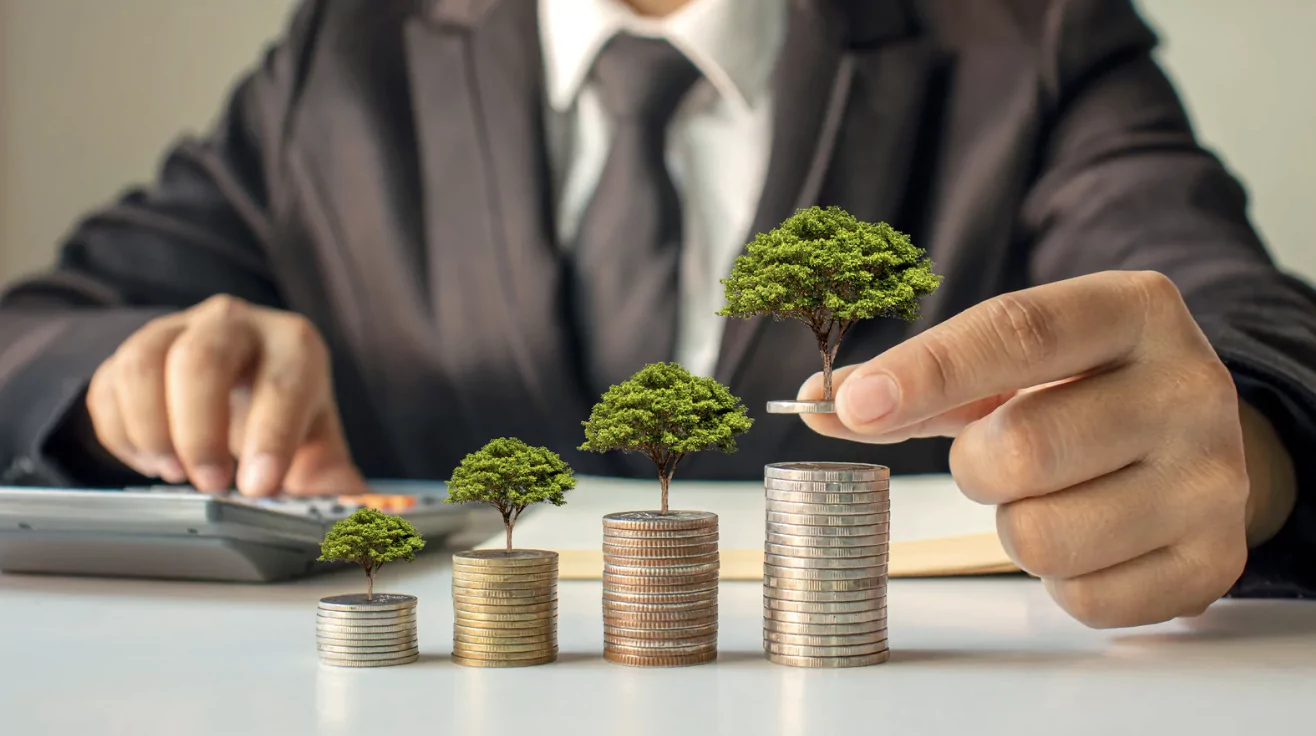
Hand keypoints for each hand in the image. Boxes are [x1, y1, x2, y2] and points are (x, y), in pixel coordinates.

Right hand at [86, 295, 365, 495]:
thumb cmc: (280, 408)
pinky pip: (107, 388)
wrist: (236, 377)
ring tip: (175, 474)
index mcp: (292, 343)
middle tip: (209, 485)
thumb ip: (332, 477)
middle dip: (200, 431)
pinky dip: (123, 435)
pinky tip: (152, 461)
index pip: (283, 382)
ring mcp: (174, 329)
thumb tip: (354, 516)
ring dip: (152, 431)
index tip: (260, 488)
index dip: (271, 437)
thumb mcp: (314, 437)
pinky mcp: (128, 352)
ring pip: (142, 365)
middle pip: (201, 360)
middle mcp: (233, 322)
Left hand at [800, 271, 1255, 627]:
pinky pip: (1083, 598)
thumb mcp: (1010, 365)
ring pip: (1042, 536)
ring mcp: (1212, 478)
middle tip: (998, 459)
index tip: (855, 403)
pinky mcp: (1216, 560)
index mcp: (1132, 310)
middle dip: (976, 467)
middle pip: (1020, 449)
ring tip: (1051, 496)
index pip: (1017, 332)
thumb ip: (917, 382)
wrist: (1206, 441)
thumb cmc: (1082, 393)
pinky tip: (1089, 538)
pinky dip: (1061, 580)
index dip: (927, 371)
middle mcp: (1189, 387)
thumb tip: (816, 404)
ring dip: (1016, 527)